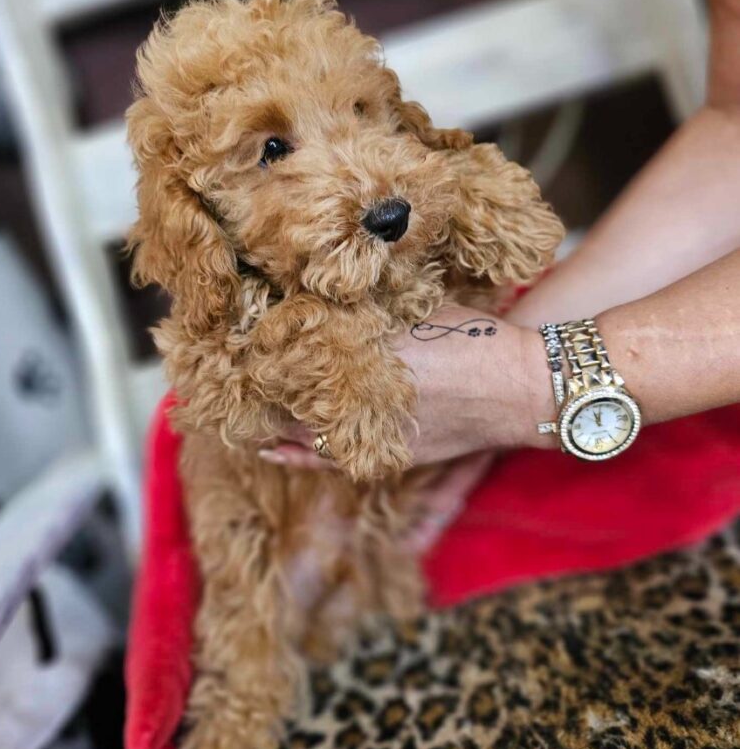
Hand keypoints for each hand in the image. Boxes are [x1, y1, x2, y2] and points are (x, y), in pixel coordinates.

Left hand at [258, 305, 550, 469]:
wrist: (520, 386)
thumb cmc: (473, 337)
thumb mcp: (419, 305)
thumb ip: (369, 305)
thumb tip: (320, 290)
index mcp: (367, 352)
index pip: (291, 348)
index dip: (258, 342)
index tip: (234, 332)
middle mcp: (361, 395)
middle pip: (287, 389)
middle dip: (259, 377)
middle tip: (229, 367)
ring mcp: (372, 431)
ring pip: (301, 426)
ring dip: (272, 412)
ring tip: (241, 403)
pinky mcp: (387, 454)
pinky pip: (327, 458)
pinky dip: (296, 451)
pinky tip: (271, 448)